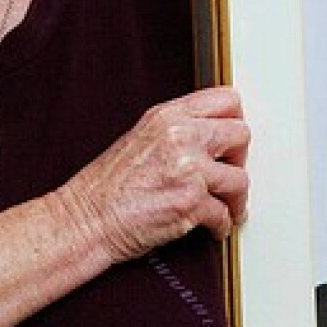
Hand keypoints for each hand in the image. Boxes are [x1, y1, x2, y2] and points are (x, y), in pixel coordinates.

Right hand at [58, 86, 250, 263]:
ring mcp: (188, 169)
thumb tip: (212, 134)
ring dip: (236, 199)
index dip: (236, 120)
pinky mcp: (190, 203)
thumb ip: (176, 130)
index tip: (233, 139)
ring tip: (227, 207)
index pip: (226, 99)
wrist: (85, 219)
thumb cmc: (107, 187)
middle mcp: (180, 136)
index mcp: (167, 116)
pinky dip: (222, 225)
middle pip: (241, 134)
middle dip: (240, 159)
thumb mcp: (141, 138)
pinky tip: (213, 227)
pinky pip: (225, 214)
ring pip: (240, 179)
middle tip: (231, 173)